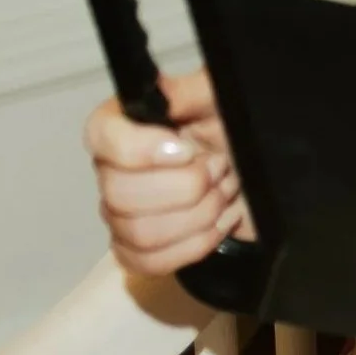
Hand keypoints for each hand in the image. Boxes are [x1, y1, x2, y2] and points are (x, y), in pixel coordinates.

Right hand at [84, 67, 251, 276]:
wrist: (255, 172)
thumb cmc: (232, 129)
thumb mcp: (219, 96)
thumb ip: (187, 91)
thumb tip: (160, 97)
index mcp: (125, 123)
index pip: (100, 135)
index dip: (140, 149)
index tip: (186, 150)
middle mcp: (112, 169)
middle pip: (120, 194)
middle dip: (187, 186)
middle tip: (220, 168)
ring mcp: (119, 215)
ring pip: (140, 233)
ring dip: (199, 215)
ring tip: (224, 192)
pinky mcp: (136, 251)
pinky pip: (149, 263)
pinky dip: (194, 245)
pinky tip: (218, 223)